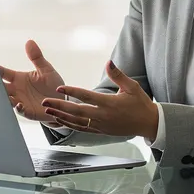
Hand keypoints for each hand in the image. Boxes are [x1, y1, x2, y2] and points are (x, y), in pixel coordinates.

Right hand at [0, 39, 65, 123]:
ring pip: (5, 99)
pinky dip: (17, 108)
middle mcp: (16, 90)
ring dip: (2, 97)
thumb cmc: (53, 84)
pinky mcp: (27, 111)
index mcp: (18, 78)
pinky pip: (19, 111)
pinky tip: (19, 105)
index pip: (3, 73)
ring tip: (0, 94)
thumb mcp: (46, 69)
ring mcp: (20, 101)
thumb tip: (29, 41)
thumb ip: (37, 57)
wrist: (63, 101)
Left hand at [40, 61, 157, 140]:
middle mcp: (103, 116)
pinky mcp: (100, 131)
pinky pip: (82, 129)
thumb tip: (108, 62)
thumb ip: (118, 75)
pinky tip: (60, 120)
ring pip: (77, 122)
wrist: (148, 124)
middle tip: (45, 102)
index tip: (59, 88)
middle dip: (59, 106)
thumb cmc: (141, 103)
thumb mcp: (132, 86)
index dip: (72, 92)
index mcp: (110, 104)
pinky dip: (69, 125)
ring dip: (61, 116)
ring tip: (47, 111)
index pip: (87, 97)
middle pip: (77, 112)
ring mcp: (101, 125)